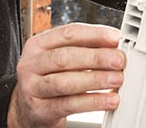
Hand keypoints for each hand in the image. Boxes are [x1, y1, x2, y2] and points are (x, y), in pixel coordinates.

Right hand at [6, 23, 124, 127]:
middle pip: (65, 57)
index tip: (115, 38)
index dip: (94, 34)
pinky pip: (69, 105)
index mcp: (38, 45)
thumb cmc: (49, 78)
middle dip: (96, 57)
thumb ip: (83, 49)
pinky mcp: (40, 111)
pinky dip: (93, 102)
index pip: (67, 33)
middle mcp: (31, 64)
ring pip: (66, 82)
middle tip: (119, 60)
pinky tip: (109, 99)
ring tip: (117, 79)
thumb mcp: (59, 59)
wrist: (27, 109)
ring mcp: (32, 88)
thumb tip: (113, 46)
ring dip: (96, 80)